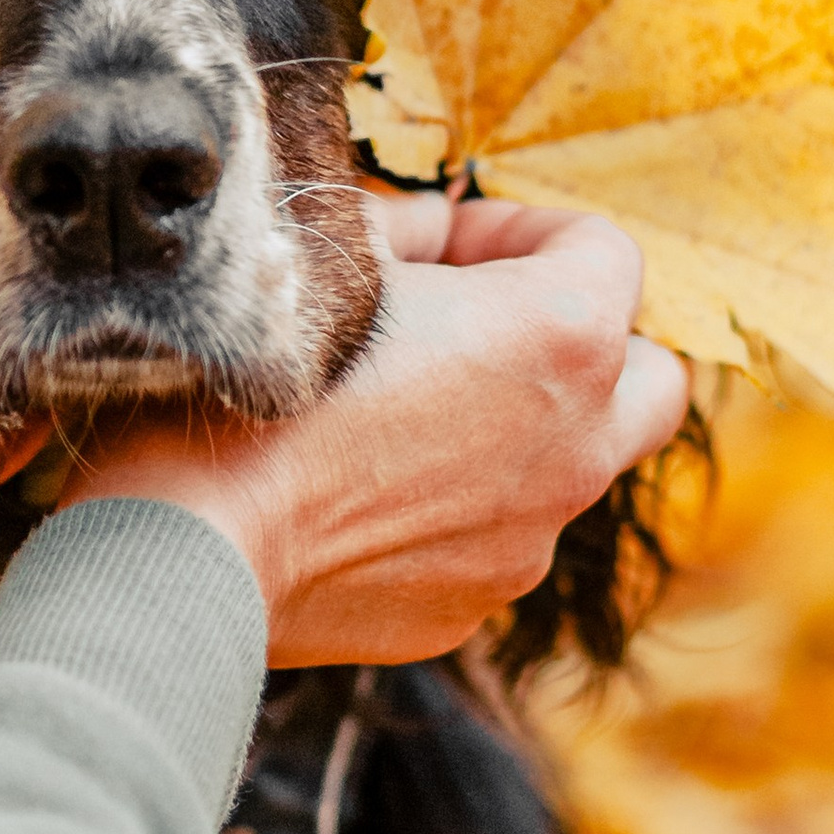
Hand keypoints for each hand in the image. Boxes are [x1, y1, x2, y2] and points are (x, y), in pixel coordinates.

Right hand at [58, 191, 686, 667]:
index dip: (515, 228)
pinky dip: (455, 506)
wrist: (187, 547)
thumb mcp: (319, 255)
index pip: (604, 248)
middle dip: (580, 339)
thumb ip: (399, 230)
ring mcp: (530, 540)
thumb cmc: (247, 383)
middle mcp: (576, 445)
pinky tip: (359, 490)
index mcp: (560, 336)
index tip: (441, 245)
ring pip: (572, 464)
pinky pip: (494, 537)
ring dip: (516, 425)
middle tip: (479, 324)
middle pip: (647, 373)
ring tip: (403, 410)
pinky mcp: (471, 606)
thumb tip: (423, 235)